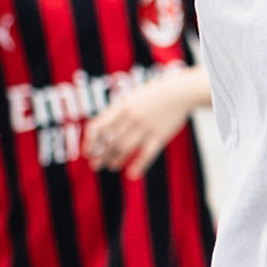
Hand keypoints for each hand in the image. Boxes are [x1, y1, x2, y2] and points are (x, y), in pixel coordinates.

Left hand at [84, 67, 201, 180]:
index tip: (86, 151)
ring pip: (125, 148)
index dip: (91, 141)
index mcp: (123, 106)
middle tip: (95, 164)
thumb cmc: (154, 94)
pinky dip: (139, 165)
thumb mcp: (132, 97)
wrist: (180, 91)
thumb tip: (100, 127)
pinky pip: (147, 154)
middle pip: (111, 140)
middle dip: (101, 154)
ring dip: (115, 159)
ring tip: (110, 166)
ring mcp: (146, 127)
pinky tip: (131, 174)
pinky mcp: (160, 135)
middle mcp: (132, 117)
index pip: (100, 126)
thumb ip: (118, 111)